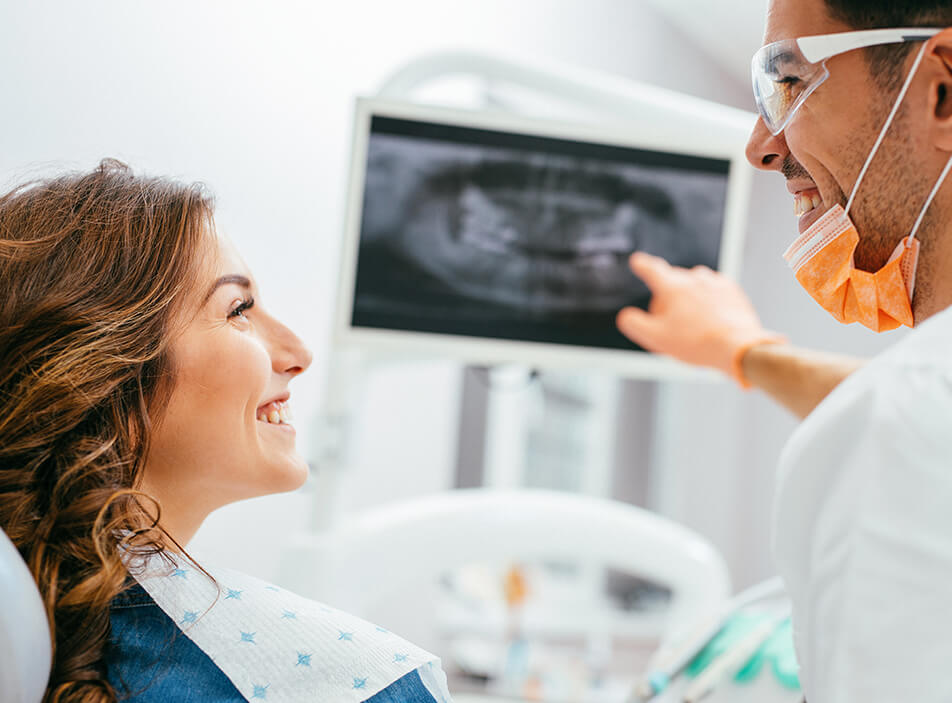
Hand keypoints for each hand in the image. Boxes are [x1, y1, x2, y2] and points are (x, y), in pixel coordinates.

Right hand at [616, 252, 783, 384]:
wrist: (737, 346)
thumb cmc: (696, 343)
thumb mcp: (655, 338)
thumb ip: (633, 324)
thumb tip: (626, 316)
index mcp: (672, 287)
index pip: (652, 270)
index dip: (642, 265)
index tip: (638, 261)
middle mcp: (693, 278)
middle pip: (672, 280)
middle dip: (667, 296)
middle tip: (669, 322)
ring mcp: (714, 282)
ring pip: (693, 284)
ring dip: (688, 298)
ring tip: (693, 323)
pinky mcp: (732, 290)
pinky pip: (713, 290)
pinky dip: (708, 301)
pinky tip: (710, 319)